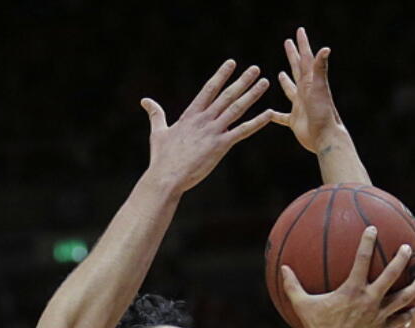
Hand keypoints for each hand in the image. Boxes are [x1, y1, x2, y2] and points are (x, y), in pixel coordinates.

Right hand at [141, 60, 271, 195]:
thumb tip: (145, 101)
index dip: (221, 75)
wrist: (166, 177)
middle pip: (227, 95)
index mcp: (191, 115)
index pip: (209, 89)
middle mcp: (204, 119)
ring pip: (237, 108)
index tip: (231, 63)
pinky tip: (269, 113)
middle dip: (242, 81)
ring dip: (252, 94)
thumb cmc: (161, 158)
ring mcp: (213, 131)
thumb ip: (156, 115)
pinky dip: (257, 122)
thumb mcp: (158, 132)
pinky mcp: (220, 145)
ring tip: (264, 82)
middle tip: (255, 68)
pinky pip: (243, 131)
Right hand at [269, 27, 345, 153]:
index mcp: (310, 82)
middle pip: (297, 69)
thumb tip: (326, 49)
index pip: (305, 59)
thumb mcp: (320, 88)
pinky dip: (274, 115)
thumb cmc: (324, 113)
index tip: (299, 30)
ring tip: (280, 73)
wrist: (325, 138)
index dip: (302, 44)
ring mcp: (300, 106)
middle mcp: (305, 92)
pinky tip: (268, 114)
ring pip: (290, 90)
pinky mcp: (295, 121)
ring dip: (285, 82)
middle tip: (288, 42)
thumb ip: (320, 69)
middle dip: (293, 55)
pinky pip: (282, 117)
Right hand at [286, 227, 414, 327]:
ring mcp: (378, 317)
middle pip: (390, 276)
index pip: (362, 260)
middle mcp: (369, 301)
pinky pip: (398, 322)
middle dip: (401, 260)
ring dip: (414, 289)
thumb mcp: (302, 305)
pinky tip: (414, 310)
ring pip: (401, 300)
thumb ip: (293, 285)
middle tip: (408, 248)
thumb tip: (282, 268)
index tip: (373, 228)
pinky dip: (407, 315)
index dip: (367, 242)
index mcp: (352, 291)